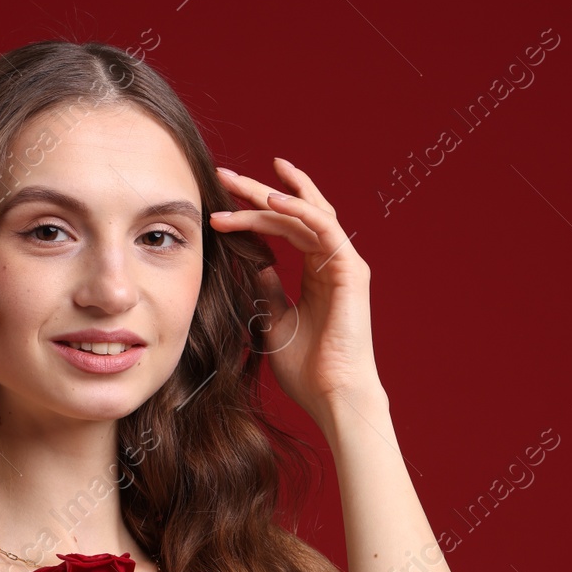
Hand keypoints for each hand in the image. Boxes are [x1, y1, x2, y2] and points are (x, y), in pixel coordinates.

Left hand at [211, 159, 381, 425]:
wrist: (332, 395)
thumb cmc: (307, 370)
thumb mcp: (275, 322)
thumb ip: (267, 291)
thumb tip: (255, 265)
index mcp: (317, 273)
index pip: (286, 229)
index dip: (254, 211)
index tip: (221, 199)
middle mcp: (333, 262)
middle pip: (293, 214)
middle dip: (256, 193)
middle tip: (223, 175)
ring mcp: (344, 263)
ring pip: (304, 214)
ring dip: (268, 197)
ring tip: (235, 184)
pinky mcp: (350, 270)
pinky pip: (323, 228)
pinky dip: (297, 210)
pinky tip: (270, 201)